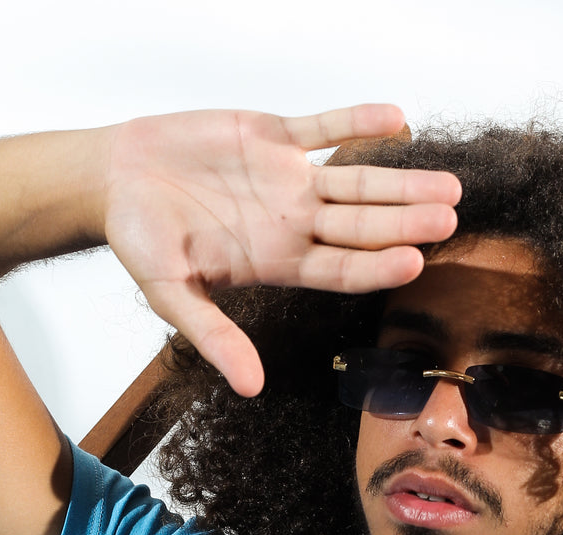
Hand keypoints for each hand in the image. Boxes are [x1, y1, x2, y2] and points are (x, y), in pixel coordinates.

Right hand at [103, 105, 460, 395]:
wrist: (114, 180)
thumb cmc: (141, 240)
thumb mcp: (172, 294)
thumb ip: (213, 336)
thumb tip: (249, 387)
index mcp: (278, 262)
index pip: (341, 269)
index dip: (377, 265)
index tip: (413, 261)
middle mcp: (294, 224)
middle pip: (363, 226)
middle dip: (405, 221)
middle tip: (448, 218)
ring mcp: (289, 180)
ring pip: (357, 181)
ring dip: (401, 180)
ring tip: (447, 182)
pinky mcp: (274, 137)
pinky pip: (324, 126)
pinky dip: (357, 121)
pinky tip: (398, 119)